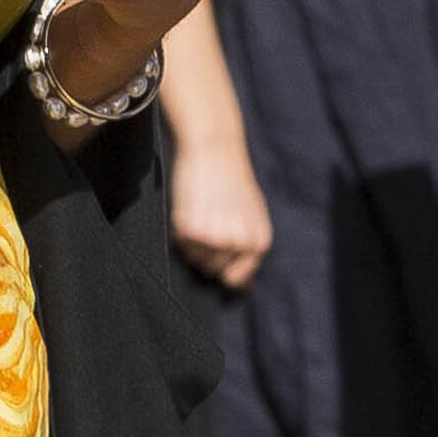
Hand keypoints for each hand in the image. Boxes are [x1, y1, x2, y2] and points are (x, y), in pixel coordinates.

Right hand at [164, 123, 271, 290]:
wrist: (216, 150)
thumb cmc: (234, 181)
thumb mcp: (253, 216)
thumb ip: (249, 248)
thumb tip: (243, 286)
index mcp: (258, 242)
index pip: (237, 279)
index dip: (224, 270)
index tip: (217, 256)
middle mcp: (238, 244)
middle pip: (212, 270)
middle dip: (206, 251)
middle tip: (209, 221)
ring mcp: (214, 238)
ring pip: (194, 258)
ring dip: (193, 242)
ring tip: (201, 212)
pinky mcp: (190, 229)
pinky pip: (179, 243)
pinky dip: (180, 229)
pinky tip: (190, 207)